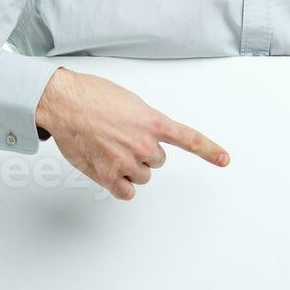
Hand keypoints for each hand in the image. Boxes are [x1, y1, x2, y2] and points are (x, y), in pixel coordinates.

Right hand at [34, 67, 229, 200]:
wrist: (65, 103)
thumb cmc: (92, 96)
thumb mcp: (129, 102)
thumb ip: (144, 121)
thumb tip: (145, 135)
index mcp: (153, 122)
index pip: (189, 139)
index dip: (209, 150)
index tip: (224, 159)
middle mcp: (144, 144)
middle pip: (157, 161)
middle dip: (143, 152)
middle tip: (122, 138)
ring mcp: (127, 162)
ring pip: (142, 176)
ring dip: (130, 167)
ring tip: (110, 148)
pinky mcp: (108, 176)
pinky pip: (126, 192)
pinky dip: (120, 186)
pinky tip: (110, 172)